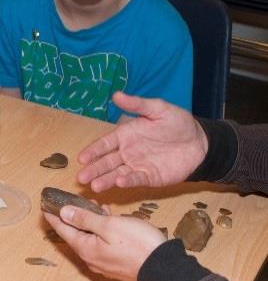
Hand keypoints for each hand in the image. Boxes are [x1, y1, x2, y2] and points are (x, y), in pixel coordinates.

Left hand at [44, 205, 165, 280]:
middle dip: (72, 216)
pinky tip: (109, 218)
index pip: (62, 229)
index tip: (45, 204)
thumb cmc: (138, 244)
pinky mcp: (116, 263)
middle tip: (70, 200)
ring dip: (89, 221)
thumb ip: (84, 219)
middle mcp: (91, 258)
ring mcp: (104, 263)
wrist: (165, 268)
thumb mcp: (108, 226)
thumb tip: (63, 213)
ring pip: (90, 238)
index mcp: (85, 249)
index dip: (53, 215)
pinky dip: (101, 230)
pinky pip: (101, 243)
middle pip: (75, 234)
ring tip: (93, 204)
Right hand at [76, 91, 207, 191]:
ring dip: (105, 180)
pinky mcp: (150, 177)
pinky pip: (136, 179)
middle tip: (81, 177)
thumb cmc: (177, 123)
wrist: (200, 141)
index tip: (81, 158)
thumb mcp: (158, 109)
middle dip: (93, 169)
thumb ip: (137, 104)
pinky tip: (118, 183)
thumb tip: (116, 95)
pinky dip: (127, 181)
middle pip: (106, 162)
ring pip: (117, 173)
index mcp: (125, 135)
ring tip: (94, 186)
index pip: (104, 144)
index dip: (93, 151)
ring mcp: (137, 165)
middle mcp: (127, 152)